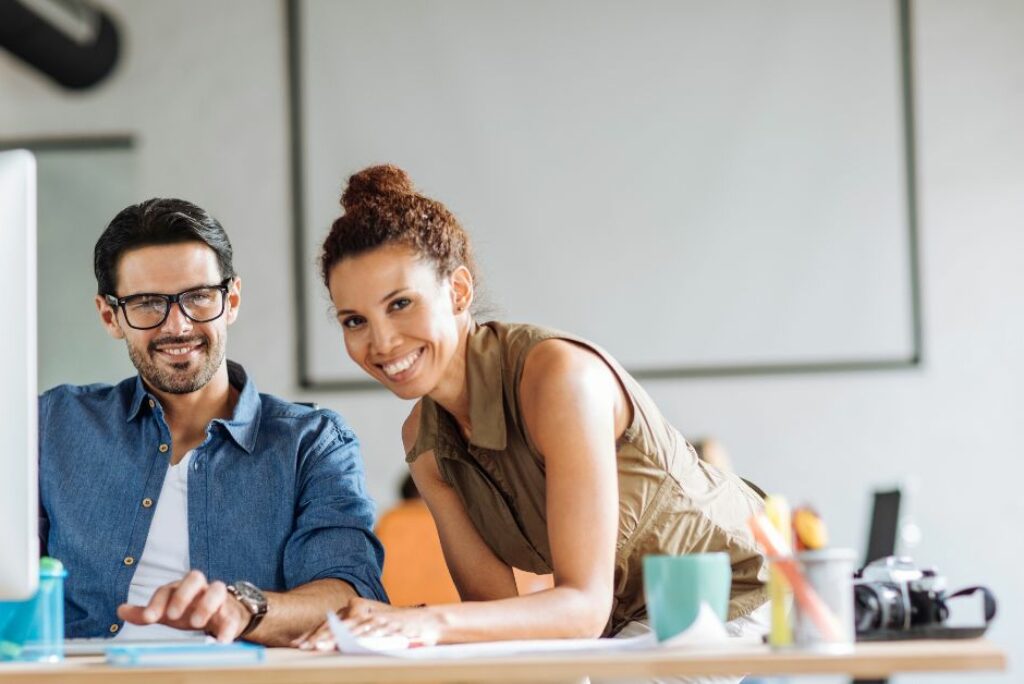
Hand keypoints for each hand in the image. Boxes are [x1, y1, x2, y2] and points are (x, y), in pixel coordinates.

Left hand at [116, 570, 250, 642]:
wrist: (224, 614)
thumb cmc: (191, 611)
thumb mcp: (168, 612)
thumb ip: (147, 612)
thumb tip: (120, 610)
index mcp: (182, 588)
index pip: (168, 588)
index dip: (158, 601)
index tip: (151, 618)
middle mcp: (201, 589)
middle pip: (194, 578)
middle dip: (183, 595)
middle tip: (173, 616)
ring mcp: (219, 598)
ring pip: (217, 589)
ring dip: (207, 605)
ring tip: (198, 624)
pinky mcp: (232, 613)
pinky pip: (233, 616)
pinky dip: (228, 628)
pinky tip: (221, 640)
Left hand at [293, 597, 441, 650]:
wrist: (427, 622)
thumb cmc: (395, 628)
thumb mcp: (370, 627)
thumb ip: (351, 631)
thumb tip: (323, 644)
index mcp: (355, 607)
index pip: (330, 622)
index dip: (314, 633)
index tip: (299, 644)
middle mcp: (362, 608)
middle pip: (336, 623)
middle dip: (319, 637)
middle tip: (304, 647)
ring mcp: (374, 615)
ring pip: (350, 627)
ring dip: (334, 638)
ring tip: (320, 647)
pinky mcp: (387, 622)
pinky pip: (370, 631)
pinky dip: (358, 637)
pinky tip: (348, 644)